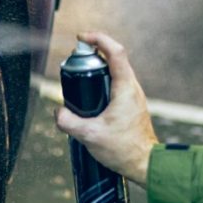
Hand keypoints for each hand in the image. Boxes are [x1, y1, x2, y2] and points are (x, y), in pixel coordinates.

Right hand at [55, 32, 158, 187]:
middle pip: (114, 58)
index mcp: (125, 88)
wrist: (145, 164)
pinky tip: (92, 95)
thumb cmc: (124, 150)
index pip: (114, 52)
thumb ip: (68, 122)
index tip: (81, 38)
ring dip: (100, 67)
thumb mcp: (90, 135)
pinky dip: (104, 81)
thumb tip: (57, 113)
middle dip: (94, 52)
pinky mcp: (132, 106)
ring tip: (82, 75)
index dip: (98, 39)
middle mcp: (132, 88)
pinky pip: (118, 84)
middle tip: (77, 57)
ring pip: (117, 71)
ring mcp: (134, 96)